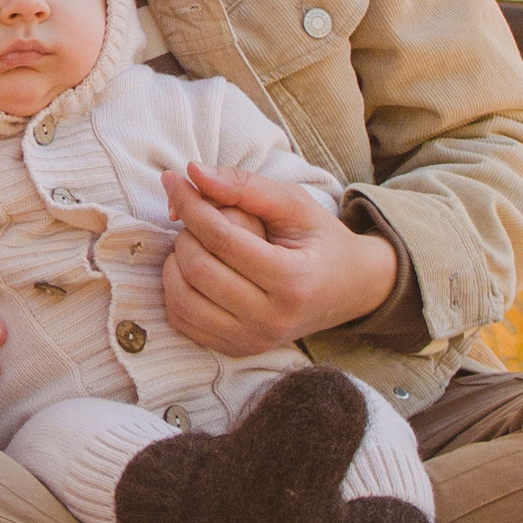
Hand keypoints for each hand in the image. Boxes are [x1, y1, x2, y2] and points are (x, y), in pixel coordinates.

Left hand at [159, 163, 397, 357]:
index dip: (191, 204)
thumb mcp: (294, 204)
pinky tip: (193, 271)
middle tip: (197, 218)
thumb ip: (244, 186)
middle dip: (185, 233)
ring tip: (195, 244)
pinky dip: (176, 291)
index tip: (173, 179)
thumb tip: (192, 172)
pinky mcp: (237, 350)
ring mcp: (253, 340)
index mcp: (292, 280)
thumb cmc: (319, 240)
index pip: (221, 239)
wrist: (349, 289)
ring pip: (182, 299)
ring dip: (175, 262)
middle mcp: (272, 319)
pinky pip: (182, 322)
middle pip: (198, 269)